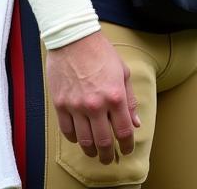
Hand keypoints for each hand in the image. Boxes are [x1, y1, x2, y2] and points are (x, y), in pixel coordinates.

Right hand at [46, 31, 140, 163]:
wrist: (74, 38)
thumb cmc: (100, 52)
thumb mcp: (122, 72)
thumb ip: (130, 99)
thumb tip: (135, 122)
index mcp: (115, 96)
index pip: (124, 131)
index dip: (127, 145)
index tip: (127, 149)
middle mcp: (96, 105)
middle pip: (104, 142)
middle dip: (108, 155)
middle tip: (108, 158)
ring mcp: (77, 106)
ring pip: (85, 141)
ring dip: (91, 151)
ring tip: (94, 152)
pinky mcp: (61, 104)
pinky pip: (67, 131)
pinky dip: (74, 139)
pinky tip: (79, 137)